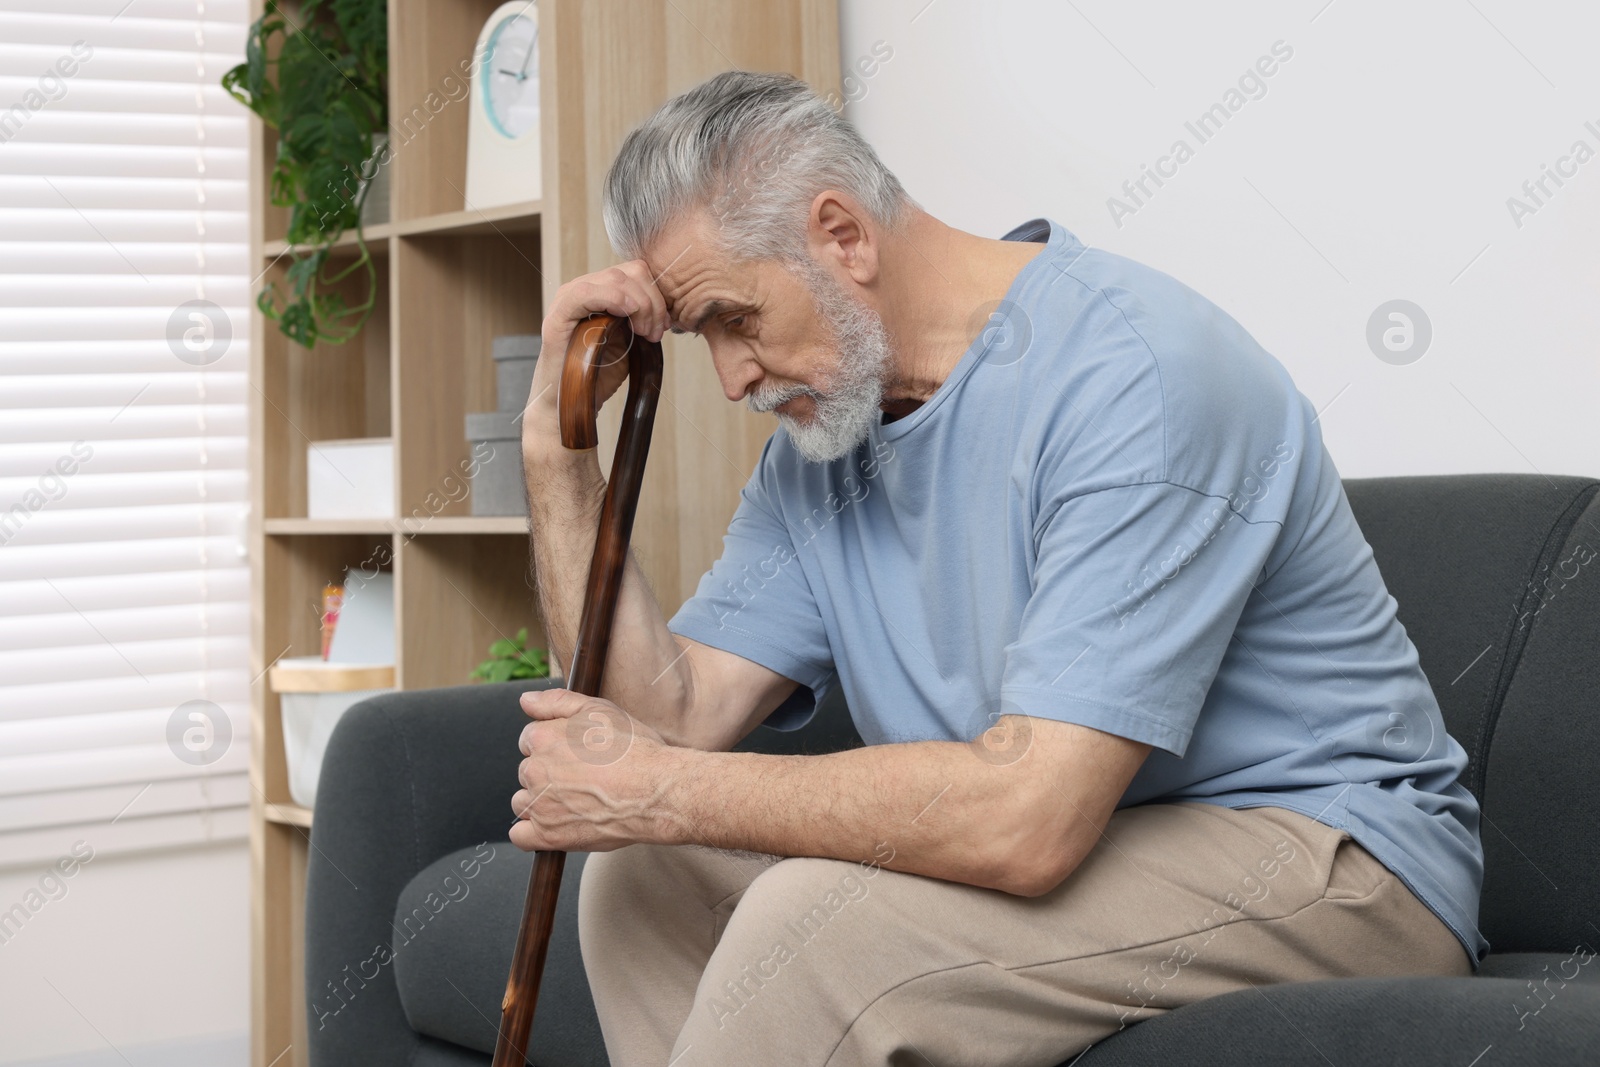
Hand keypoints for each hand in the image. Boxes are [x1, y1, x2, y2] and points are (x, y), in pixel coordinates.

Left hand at [509, 687, 682, 852]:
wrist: (655, 791)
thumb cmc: (634, 749)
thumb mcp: (599, 710)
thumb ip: (556, 701)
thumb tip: (525, 700)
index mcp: (542, 738)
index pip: (530, 740)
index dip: (553, 745)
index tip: (575, 755)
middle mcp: (534, 770)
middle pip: (527, 771)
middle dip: (548, 773)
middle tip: (581, 777)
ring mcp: (539, 805)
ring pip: (523, 802)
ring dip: (541, 802)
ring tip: (575, 801)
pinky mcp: (548, 835)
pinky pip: (520, 836)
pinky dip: (532, 833)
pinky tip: (556, 825)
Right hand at [523, 261, 671, 449]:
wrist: (570, 404)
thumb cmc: (597, 375)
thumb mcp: (629, 340)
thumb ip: (641, 318)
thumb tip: (666, 308)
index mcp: (600, 291)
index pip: (637, 272)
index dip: (657, 294)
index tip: (665, 325)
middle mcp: (583, 288)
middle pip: (631, 272)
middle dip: (653, 303)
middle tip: (655, 333)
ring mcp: (568, 298)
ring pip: (615, 279)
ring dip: (640, 306)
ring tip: (644, 335)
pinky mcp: (558, 315)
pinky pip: (586, 293)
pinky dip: (613, 300)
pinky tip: (627, 317)